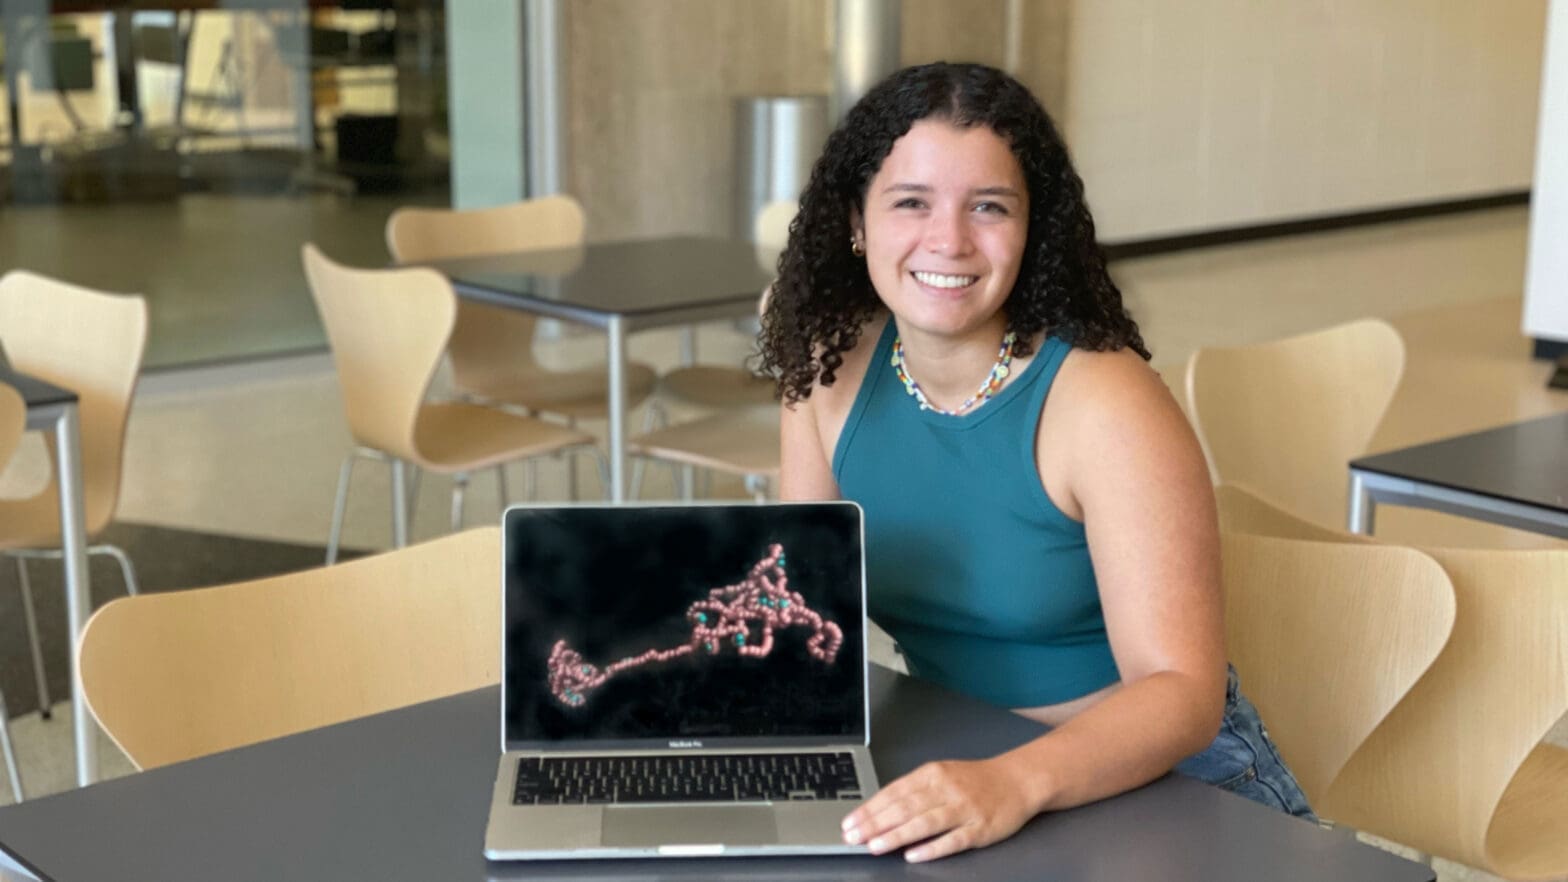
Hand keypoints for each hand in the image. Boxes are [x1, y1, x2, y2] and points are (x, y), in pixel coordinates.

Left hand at [840, 757, 1037, 861]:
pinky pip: (953, 840)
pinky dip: (932, 848)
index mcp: (933, 774)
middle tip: (853, 836)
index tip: (849, 822)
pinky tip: (913, 855)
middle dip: (875, 823)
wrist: (1018, 780)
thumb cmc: (975, 781)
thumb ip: (913, 791)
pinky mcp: (980, 828)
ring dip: (896, 835)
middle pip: (904, 807)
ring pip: (924, 823)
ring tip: (875, 845)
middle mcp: (946, 789)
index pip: (894, 792)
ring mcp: (964, 809)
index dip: (869, 808)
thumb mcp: (941, 775)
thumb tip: (879, 810)